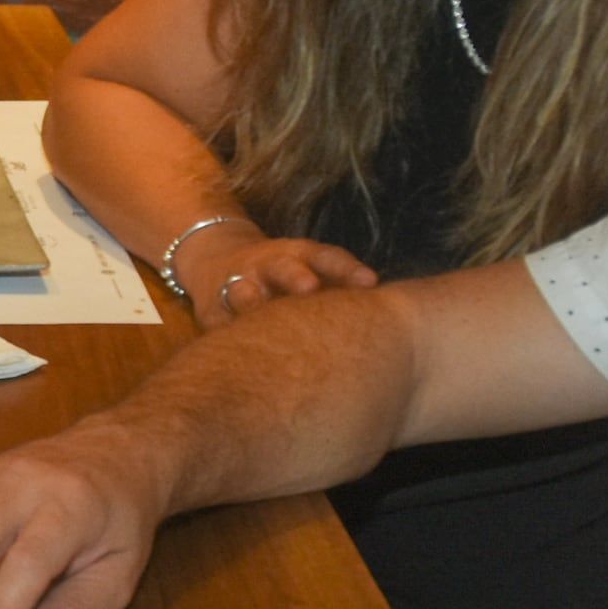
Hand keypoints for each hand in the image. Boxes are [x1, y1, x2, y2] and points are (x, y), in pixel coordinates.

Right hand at [179, 222, 377, 328]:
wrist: (214, 258)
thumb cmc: (282, 276)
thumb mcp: (308, 270)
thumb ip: (339, 290)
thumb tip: (395, 329)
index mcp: (299, 254)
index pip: (327, 257)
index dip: (347, 269)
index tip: (370, 282)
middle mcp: (268, 265)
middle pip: (285, 267)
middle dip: (297, 277)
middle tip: (310, 288)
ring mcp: (236, 283)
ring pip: (244, 291)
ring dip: (252, 300)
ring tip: (255, 309)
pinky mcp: (211, 308)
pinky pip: (221, 323)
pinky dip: (227, 335)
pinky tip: (233, 354)